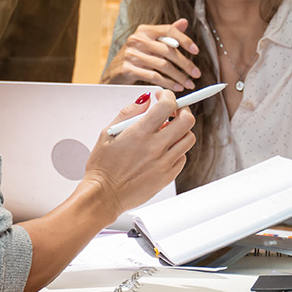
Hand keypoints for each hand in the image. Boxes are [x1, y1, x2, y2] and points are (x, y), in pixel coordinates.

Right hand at [86, 90, 195, 210]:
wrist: (104, 195)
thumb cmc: (103, 166)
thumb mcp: (108, 133)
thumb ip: (128, 113)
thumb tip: (145, 100)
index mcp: (139, 133)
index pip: (167, 106)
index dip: (168, 96)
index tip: (162, 96)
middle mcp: (155, 147)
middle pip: (187, 121)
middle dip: (182, 110)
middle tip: (173, 111)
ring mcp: (164, 163)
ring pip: (188, 139)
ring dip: (180, 131)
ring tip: (166, 132)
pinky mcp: (168, 176)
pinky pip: (182, 157)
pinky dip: (176, 149)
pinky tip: (162, 150)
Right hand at [101, 19, 200, 91]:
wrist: (113, 74)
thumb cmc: (136, 58)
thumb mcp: (149, 43)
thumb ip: (166, 33)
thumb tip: (184, 22)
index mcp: (144, 30)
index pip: (169, 30)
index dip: (184, 40)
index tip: (196, 51)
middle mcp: (136, 39)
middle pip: (168, 50)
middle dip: (186, 64)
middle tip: (196, 74)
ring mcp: (131, 54)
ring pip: (163, 65)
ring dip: (179, 77)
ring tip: (188, 84)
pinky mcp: (127, 69)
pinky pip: (154, 76)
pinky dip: (168, 83)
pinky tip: (176, 87)